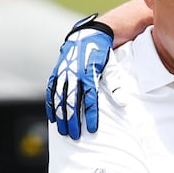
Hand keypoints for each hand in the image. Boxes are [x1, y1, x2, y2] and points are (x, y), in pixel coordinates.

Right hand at [47, 16, 113, 138]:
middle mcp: (74, 74)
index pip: (90, 98)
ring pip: (59, 98)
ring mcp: (63, 73)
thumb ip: (115, 85)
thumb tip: (122, 103)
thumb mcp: (112, 67)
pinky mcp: (57, 73)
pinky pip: (51, 91)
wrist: (87, 36)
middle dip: (73, 120)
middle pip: (72, 101)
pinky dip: (51, 105)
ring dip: (61, 116)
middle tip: (75, 137)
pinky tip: (53, 119)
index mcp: (89, 73)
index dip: (91, 115)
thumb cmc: (102, 56)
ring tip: (63, 132)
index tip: (92, 130)